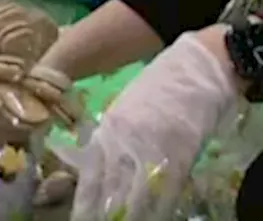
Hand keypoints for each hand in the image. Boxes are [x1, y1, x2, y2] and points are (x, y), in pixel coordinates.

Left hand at [70, 30, 240, 220]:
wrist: (195, 66)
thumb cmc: (159, 85)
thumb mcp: (125, 108)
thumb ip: (113, 135)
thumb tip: (100, 160)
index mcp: (109, 127)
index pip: (91, 170)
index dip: (85, 196)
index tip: (77, 215)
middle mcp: (125, 140)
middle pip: (110, 186)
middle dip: (101, 210)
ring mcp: (153, 147)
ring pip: (136, 192)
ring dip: (129, 214)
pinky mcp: (181, 152)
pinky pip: (168, 188)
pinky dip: (160, 207)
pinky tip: (155, 217)